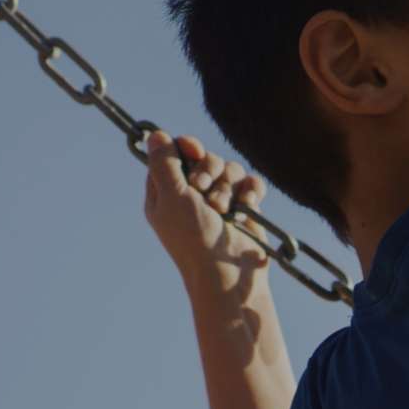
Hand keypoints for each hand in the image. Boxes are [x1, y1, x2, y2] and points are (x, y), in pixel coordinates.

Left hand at [141, 130, 274, 284]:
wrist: (230, 274)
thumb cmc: (194, 239)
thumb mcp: (172, 197)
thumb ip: (163, 163)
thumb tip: (155, 134)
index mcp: (166, 193)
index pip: (174, 155)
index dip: (185, 148)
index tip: (194, 150)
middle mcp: (192, 195)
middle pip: (205, 158)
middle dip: (209, 172)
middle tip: (204, 191)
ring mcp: (221, 201)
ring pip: (230, 169)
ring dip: (229, 187)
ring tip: (225, 210)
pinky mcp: (246, 208)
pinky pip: (252, 182)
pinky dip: (252, 191)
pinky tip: (249, 204)